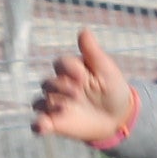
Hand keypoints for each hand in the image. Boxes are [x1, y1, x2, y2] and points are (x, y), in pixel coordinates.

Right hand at [32, 28, 136, 148]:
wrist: (118, 117)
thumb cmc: (112, 89)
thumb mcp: (106, 70)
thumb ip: (93, 52)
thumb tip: (83, 30)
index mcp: (70, 70)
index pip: (60, 64)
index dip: (68, 69)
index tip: (83, 77)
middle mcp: (59, 86)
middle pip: (48, 83)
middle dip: (60, 87)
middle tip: (78, 93)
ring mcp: (55, 105)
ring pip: (40, 102)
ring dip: (49, 105)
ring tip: (65, 109)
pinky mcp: (55, 123)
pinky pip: (39, 124)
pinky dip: (38, 125)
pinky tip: (44, 127)